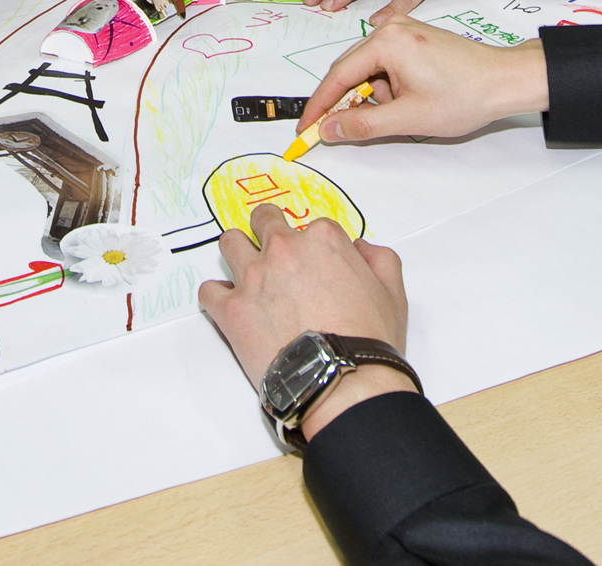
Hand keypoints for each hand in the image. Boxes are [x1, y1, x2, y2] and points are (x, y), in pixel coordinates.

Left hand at [197, 203, 414, 441]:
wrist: (342, 382)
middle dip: (267, 232)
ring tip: (246, 276)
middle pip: (263, 220)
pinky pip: (209, 291)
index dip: (312, 245)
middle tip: (273, 256)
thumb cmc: (370, 340)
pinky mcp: (232, 310)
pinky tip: (229, 308)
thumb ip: (379, 259)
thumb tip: (360, 248)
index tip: (313, 264)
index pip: (311, 226)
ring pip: (229, 243)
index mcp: (322, 240)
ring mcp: (253, 278)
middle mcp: (283, 249)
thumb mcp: (392, 293)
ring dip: (237, 254)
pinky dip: (217, 297)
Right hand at [291, 20, 550, 145]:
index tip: (304, 128)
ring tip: (405, 112)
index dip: (319, 106)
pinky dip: (389, 88)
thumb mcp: (408, 118)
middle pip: (350, 70)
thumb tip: (327, 130)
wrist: (505, 80)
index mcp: (385, 42)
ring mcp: (403, 31)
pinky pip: (386, 64)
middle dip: (349, 103)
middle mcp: (390, 29)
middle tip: (342, 131)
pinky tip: (409, 101)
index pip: (337, 76)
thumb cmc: (464, 95)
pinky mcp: (414, 39)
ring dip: (376, 97)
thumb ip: (362, 125)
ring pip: (369, 70)